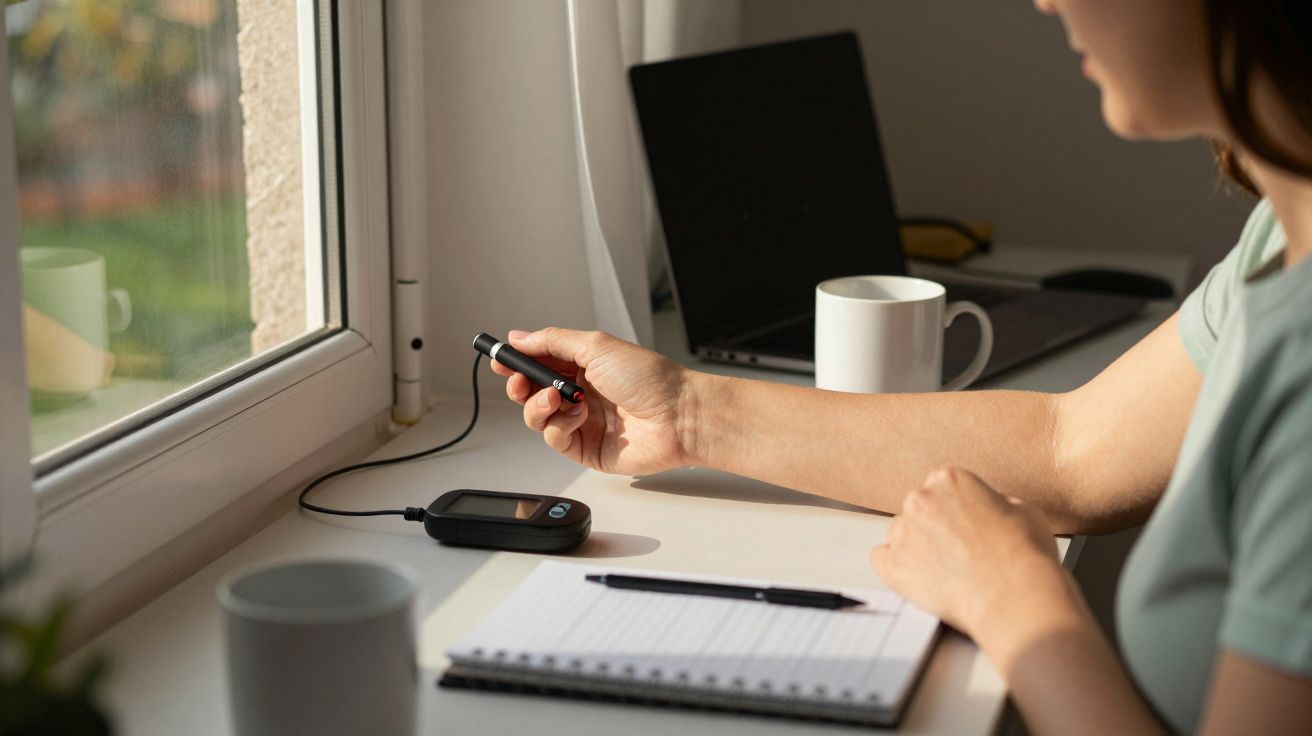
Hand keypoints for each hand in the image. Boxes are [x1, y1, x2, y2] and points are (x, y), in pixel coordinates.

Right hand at [492, 327, 697, 475]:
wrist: (678, 416)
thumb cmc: (650, 379)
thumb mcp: (596, 346)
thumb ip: (553, 342)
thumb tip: (520, 336)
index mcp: (584, 364)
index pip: (540, 361)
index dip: (517, 361)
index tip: (499, 358)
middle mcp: (580, 392)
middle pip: (531, 391)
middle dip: (519, 385)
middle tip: (519, 380)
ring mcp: (582, 421)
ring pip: (536, 416)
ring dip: (538, 405)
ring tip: (558, 398)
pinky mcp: (585, 449)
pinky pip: (553, 439)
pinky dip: (558, 426)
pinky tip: (577, 417)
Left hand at [869, 466, 1069, 636]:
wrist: (1014, 595)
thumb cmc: (1024, 555)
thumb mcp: (1024, 511)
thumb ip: (998, 503)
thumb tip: (993, 508)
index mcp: (949, 479)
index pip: (941, 487)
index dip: (955, 509)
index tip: (964, 525)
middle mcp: (920, 499)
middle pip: (918, 509)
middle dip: (934, 527)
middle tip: (958, 551)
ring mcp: (902, 532)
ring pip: (900, 534)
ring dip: (916, 547)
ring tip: (945, 570)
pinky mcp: (892, 565)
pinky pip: (882, 560)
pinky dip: (898, 568)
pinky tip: (921, 579)